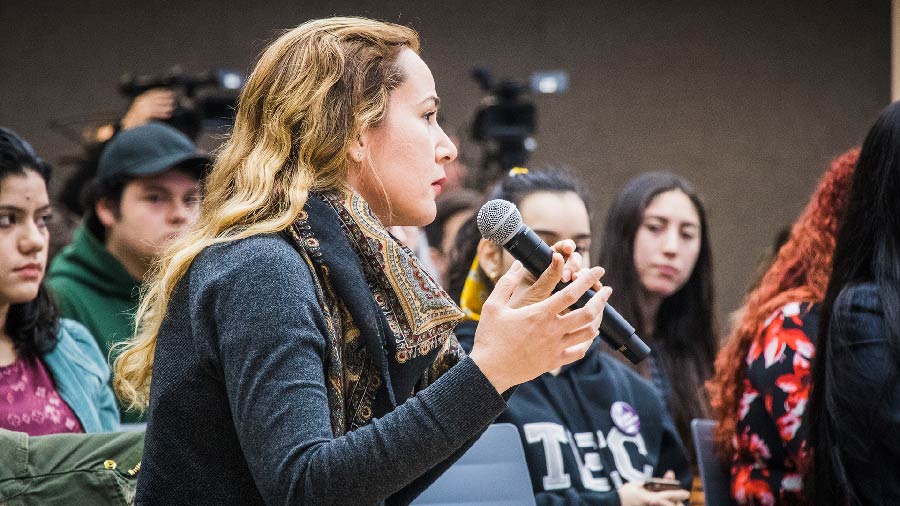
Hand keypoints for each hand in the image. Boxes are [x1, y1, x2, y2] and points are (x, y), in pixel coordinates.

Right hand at [120, 88, 175, 129]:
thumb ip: (152, 104)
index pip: (152, 93)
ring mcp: (140, 108)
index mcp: (140, 99)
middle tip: (173, 100)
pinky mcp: (142, 115)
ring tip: (171, 108)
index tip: (169, 92)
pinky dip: (162, 114)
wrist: (130, 126)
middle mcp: (140, 102)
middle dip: (164, 98)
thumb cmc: (139, 118)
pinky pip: (154, 113)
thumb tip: (164, 101)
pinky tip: (168, 115)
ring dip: (164, 107)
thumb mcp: (144, 109)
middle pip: (154, 99)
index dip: (161, 92)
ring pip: (155, 106)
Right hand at [468, 260, 609, 392]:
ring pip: (588, 333)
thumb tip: (518, 264)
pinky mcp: (553, 362)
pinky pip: (578, 352)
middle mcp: (552, 330)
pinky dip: (586, 342)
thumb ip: (506, 283)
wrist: (489, 371)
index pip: (571, 292)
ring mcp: (555, 348)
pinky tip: (587, 336)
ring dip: (597, 320)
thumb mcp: (493, 306)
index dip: (588, 279)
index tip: (597, 269)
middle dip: (601, 299)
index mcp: (540, 313)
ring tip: (598, 311)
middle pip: (588, 313)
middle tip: (606, 289)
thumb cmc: (490, 337)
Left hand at [508, 239, 599, 309]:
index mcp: (540, 268)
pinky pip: (588, 293)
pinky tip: (595, 293)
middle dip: (574, 265)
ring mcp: (566, 289)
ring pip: (582, 276)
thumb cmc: (521, 314)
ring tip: (581, 284)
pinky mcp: (575, 303)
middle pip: (573, 261)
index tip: (569, 248)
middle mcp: (555, 276)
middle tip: (569, 276)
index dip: (565, 246)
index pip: (557, 250)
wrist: (521, 340)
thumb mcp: (533, 294)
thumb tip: (558, 256)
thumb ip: (547, 277)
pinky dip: (594, 291)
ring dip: (586, 278)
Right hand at [617, 480, 689, 505]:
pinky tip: (662, 501)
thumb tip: (659, 482)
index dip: (679, 494)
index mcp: (650, 498)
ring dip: (669, 503)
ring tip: (674, 500)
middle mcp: (652, 505)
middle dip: (677, 502)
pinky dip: (661, 503)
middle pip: (669, 505)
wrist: (614, 503)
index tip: (686, 493)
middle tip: (681, 498)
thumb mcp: (636, 485)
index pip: (669, 496)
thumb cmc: (624, 494)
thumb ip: (649, 484)